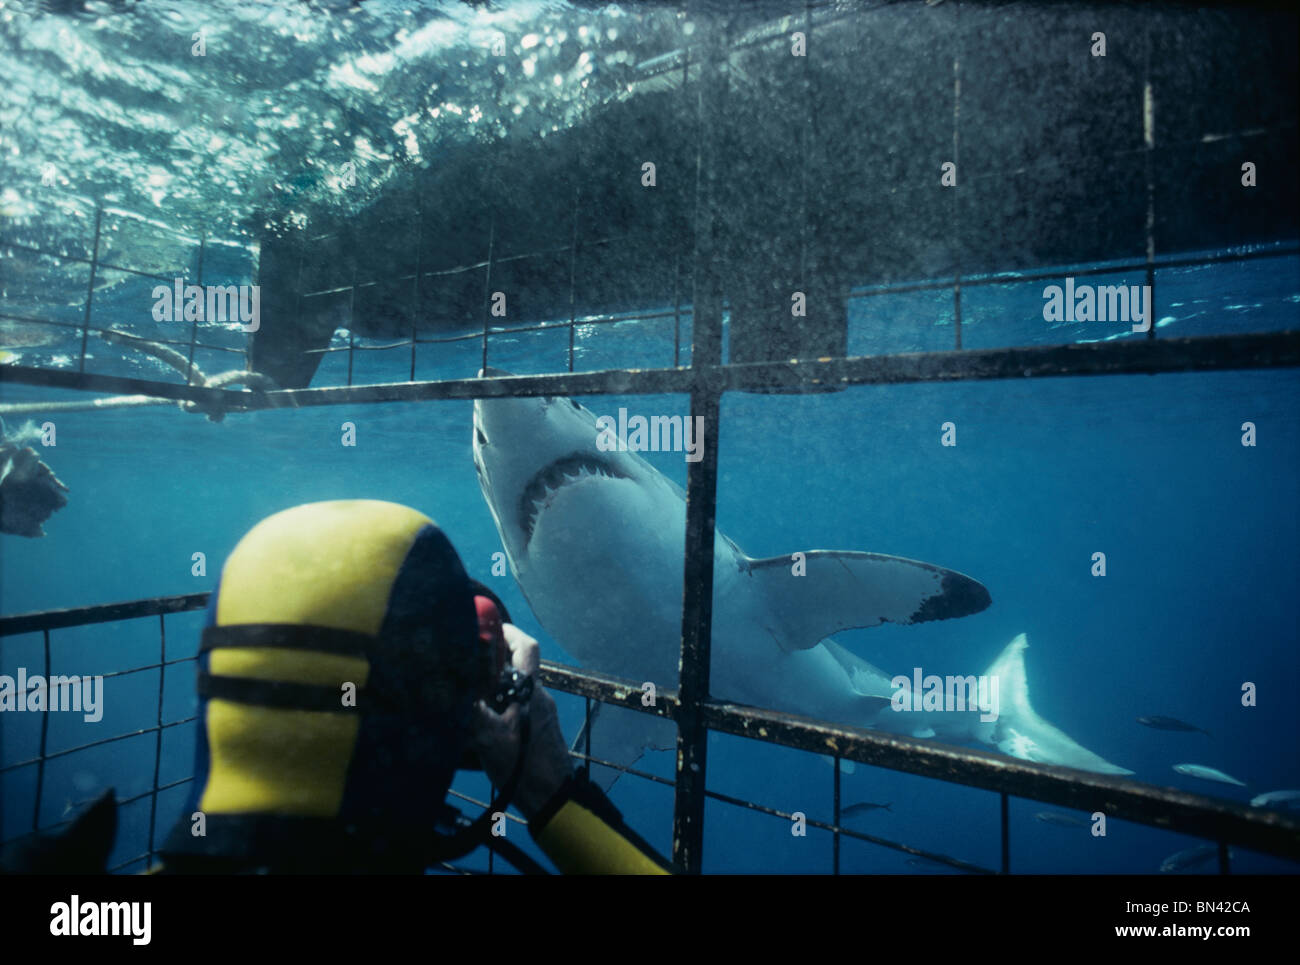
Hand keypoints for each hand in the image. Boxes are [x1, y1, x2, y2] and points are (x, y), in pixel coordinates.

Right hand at [471, 624, 572, 819]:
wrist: (550, 797)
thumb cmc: (524, 766)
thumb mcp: (488, 736)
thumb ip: (469, 708)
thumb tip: (445, 689)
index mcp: (530, 689)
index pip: (526, 646)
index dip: (508, 632)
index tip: (487, 628)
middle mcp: (538, 696)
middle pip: (516, 666)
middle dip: (491, 662)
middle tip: (466, 666)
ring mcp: (539, 713)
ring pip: (514, 688)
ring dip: (493, 687)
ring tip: (467, 697)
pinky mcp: (536, 729)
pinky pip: (516, 707)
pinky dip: (498, 707)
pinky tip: (480, 723)